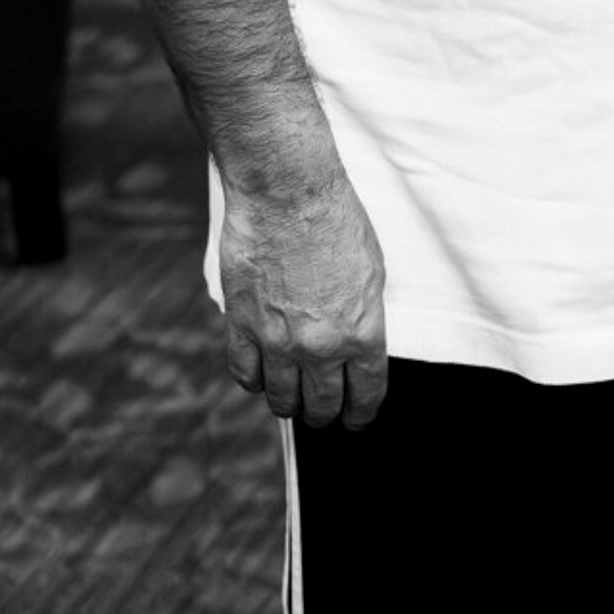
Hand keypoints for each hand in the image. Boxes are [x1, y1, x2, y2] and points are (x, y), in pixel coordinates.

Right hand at [215, 173, 388, 429]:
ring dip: (287, 404)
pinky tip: (258, 376)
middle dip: (323, 414)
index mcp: (362, 334)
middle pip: (321, 404)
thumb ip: (362, 317)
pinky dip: (252, 381)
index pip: (365, 395)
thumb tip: (354, 346)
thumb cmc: (335, 221)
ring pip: (281, 398)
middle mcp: (321, 346)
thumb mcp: (370, 272)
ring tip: (288, 399)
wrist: (286, 192)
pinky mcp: (242, 324)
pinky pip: (244, 372)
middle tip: (320, 412)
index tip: (354, 420)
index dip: (360, 414)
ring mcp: (278, 339)